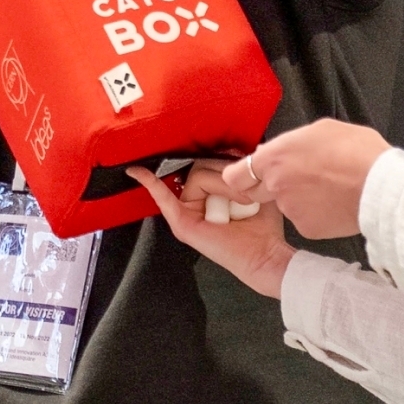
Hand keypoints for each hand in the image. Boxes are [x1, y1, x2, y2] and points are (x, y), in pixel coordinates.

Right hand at [129, 164, 295, 297]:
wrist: (266, 255)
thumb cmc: (263, 226)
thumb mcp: (254, 187)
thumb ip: (239, 168)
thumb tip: (229, 149)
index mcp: (209, 192)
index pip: (208, 162)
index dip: (228, 164)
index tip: (244, 166)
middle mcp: (194, 200)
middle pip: (202, 167)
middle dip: (229, 176)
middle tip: (248, 196)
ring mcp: (185, 211)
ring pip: (198, 177)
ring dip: (226, 186)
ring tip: (243, 204)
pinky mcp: (181, 223)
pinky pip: (162, 196)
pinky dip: (149, 182)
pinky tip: (137, 172)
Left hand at [227, 120, 390, 239]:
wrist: (385, 187)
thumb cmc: (358, 152)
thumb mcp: (320, 130)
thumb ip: (291, 143)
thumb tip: (280, 150)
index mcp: (274, 157)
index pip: (234, 175)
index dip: (243, 176)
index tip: (253, 175)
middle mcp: (275, 185)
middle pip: (256, 192)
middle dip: (270, 187)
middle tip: (298, 180)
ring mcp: (289, 209)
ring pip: (284, 206)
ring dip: (297, 200)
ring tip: (327, 189)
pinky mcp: (306, 228)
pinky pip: (304, 221)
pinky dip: (315, 215)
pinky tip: (335, 204)